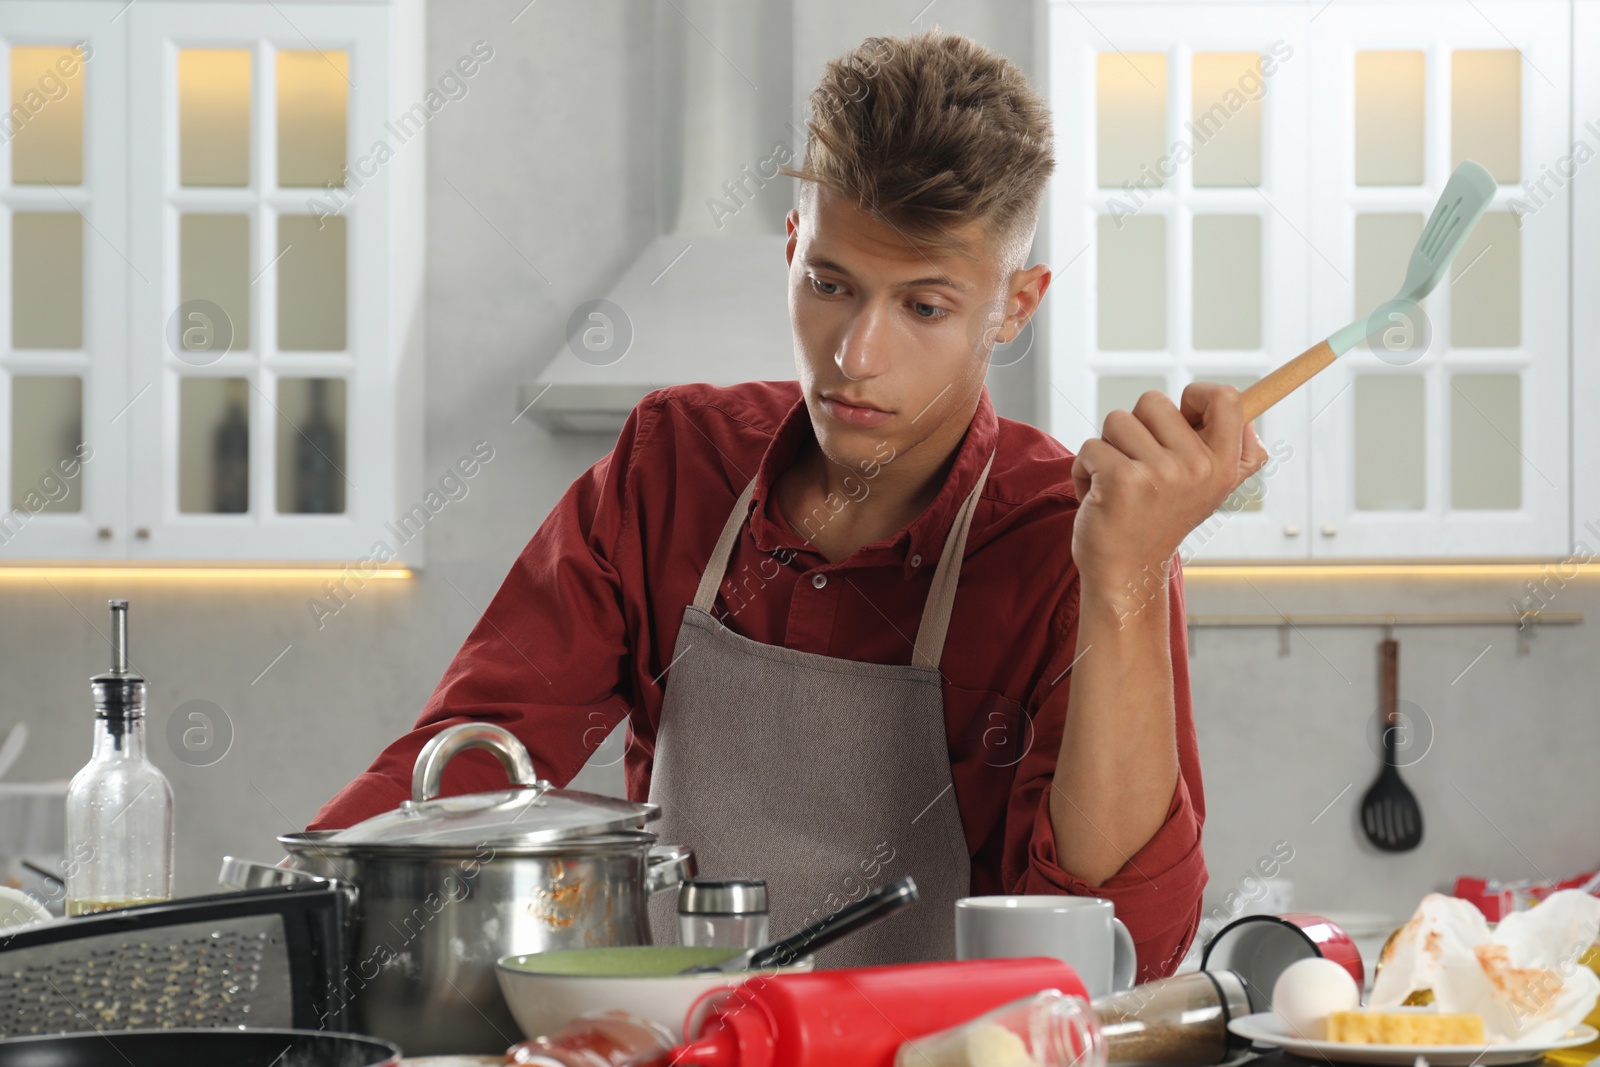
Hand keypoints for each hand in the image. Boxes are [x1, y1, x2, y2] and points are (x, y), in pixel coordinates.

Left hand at [1069, 382, 1267, 586]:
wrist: (1127, 574)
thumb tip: (1249, 420)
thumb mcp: (1209, 492)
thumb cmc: (1159, 523)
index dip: (1197, 395)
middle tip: (1138, 468)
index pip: (1227, 398)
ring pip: (1116, 420)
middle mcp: (1198, 468)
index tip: (1181, 416)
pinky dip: (1083, 469)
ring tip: (1117, 484)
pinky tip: (1096, 496)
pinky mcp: (1122, 480)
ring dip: (1107, 449)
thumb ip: (1232, 456)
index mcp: (1223, 466)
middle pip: (1154, 400)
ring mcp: (1161, 474)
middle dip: (1133, 429)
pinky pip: (1090, 446)